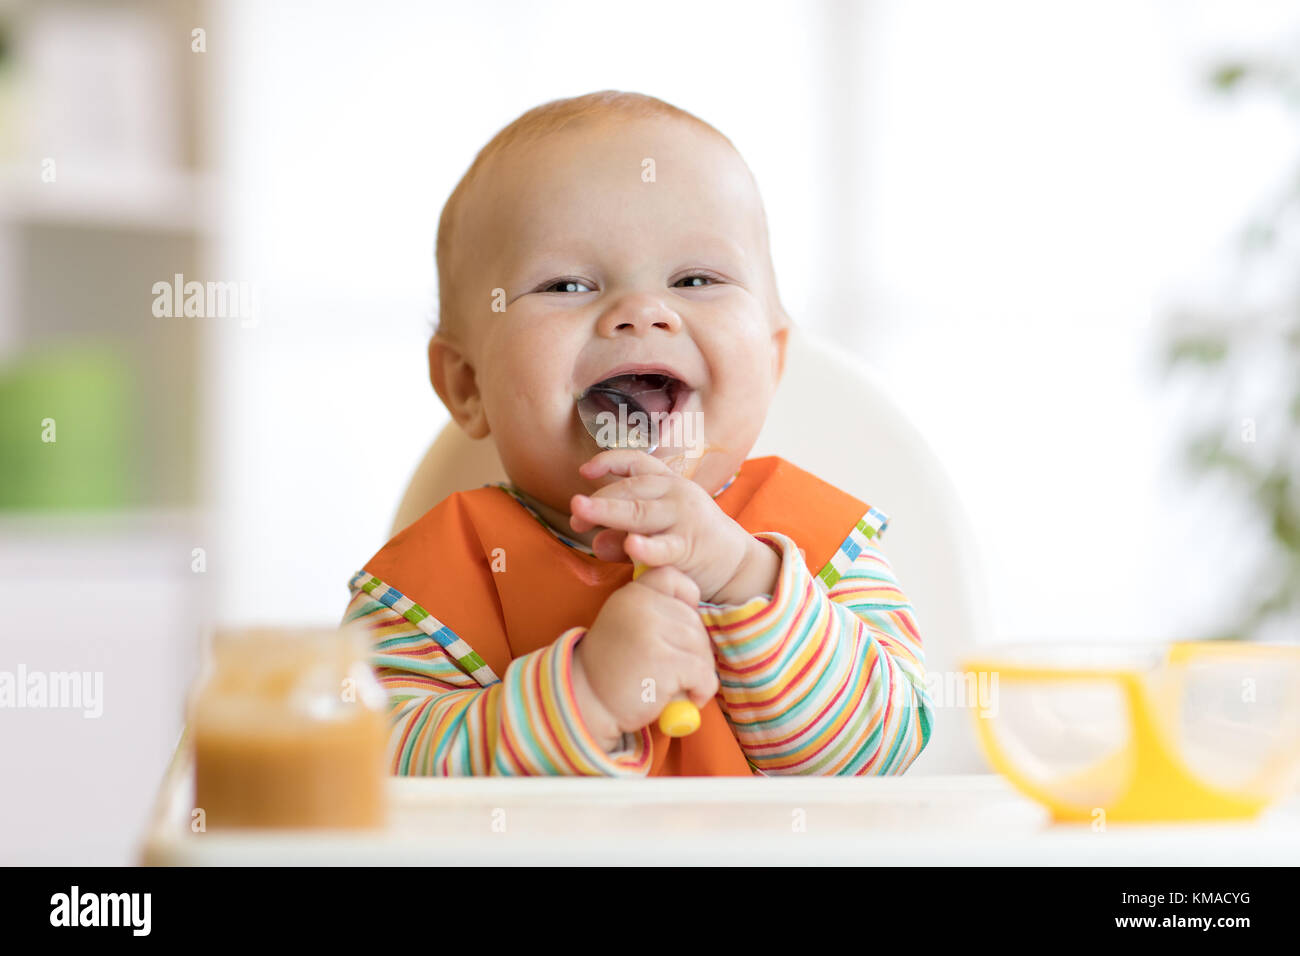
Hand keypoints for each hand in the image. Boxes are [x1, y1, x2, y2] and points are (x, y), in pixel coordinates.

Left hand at [569, 448, 779, 604]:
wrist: (734, 563)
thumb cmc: (688, 540)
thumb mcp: (655, 530)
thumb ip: (622, 533)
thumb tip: (594, 540)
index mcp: (667, 481)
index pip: (635, 461)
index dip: (608, 461)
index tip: (584, 471)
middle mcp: (675, 493)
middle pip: (629, 489)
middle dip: (598, 500)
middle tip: (575, 513)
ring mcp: (682, 519)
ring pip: (639, 513)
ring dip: (608, 511)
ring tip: (581, 514)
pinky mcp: (688, 547)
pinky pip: (664, 547)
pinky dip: (647, 547)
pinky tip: (631, 545)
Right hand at [571, 565, 719, 751]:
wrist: (586, 702)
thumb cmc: (614, 669)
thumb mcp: (627, 625)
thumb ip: (655, 612)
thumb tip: (698, 616)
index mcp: (632, 594)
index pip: (672, 577)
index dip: (686, 600)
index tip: (676, 631)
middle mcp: (641, 605)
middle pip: (694, 620)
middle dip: (697, 649)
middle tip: (682, 672)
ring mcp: (652, 631)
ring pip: (702, 648)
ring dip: (701, 672)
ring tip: (683, 687)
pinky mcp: (664, 661)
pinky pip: (703, 673)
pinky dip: (703, 689)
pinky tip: (689, 698)